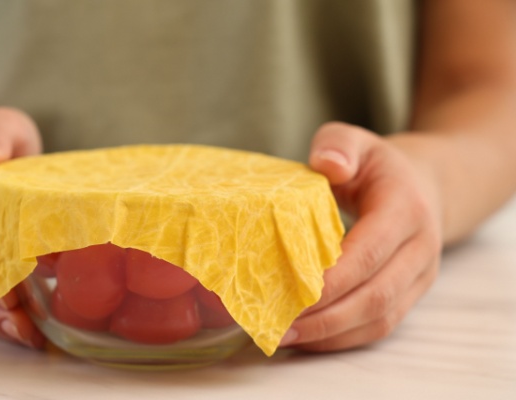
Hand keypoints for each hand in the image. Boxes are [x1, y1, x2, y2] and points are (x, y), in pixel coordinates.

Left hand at [281, 122, 443, 351]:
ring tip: (282, 337)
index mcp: (405, 209)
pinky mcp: (410, 296)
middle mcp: (420, 248)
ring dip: (330, 334)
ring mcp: (419, 277)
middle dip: (323, 316)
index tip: (289, 292)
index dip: (331, 279)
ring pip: (379, 318)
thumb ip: (338, 146)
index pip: (368, 252)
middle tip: (276, 325)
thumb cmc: (377, 166)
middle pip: (375, 295)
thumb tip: (328, 165)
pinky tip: (306, 339)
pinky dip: (342, 338)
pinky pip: (380, 327)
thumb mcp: (357, 142)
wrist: (427, 186)